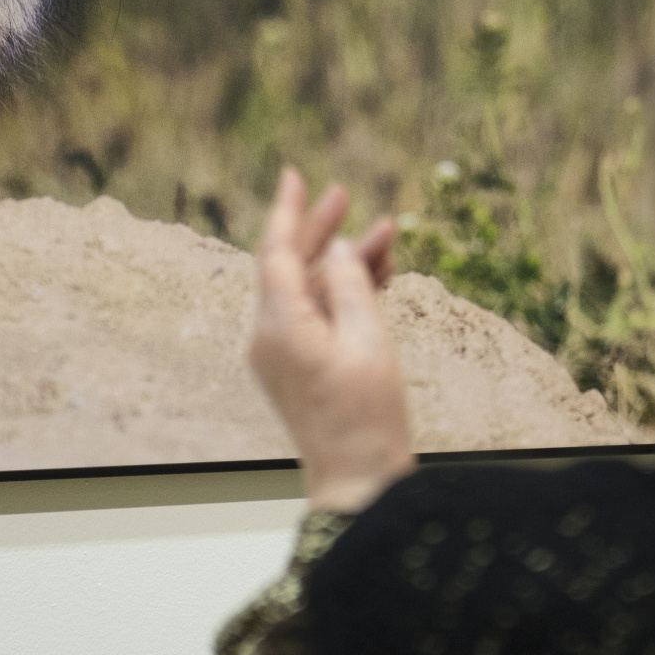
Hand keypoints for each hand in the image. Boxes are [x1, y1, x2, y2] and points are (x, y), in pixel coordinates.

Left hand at [248, 168, 411, 512]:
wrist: (358, 480)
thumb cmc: (366, 414)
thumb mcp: (368, 338)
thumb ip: (350, 284)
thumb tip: (338, 249)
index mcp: (279, 325)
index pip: (276, 252)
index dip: (288, 211)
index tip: (296, 175)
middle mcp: (269, 336)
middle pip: (290, 267)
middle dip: (319, 231)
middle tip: (345, 194)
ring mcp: (280, 354)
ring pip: (308, 291)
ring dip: (342, 264)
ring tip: (386, 238)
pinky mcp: (295, 368)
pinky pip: (313, 316)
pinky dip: (341, 295)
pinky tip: (375, 277)